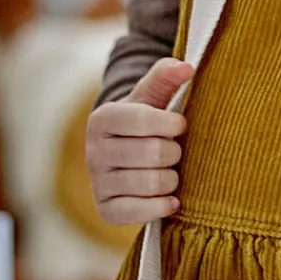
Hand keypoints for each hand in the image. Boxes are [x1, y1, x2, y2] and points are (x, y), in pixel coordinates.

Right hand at [86, 58, 194, 225]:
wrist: (129, 152)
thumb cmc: (147, 119)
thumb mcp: (154, 95)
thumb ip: (167, 76)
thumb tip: (187, 66)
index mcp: (102, 118)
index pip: (142, 119)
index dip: (171, 123)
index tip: (180, 124)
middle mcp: (93, 151)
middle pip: (154, 154)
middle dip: (175, 152)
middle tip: (174, 151)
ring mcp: (97, 183)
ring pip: (152, 184)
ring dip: (172, 178)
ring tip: (170, 171)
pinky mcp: (106, 210)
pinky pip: (141, 212)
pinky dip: (163, 205)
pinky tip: (170, 198)